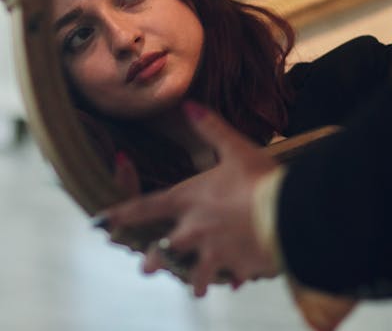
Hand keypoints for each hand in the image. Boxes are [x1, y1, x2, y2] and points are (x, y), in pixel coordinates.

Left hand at [101, 102, 279, 296]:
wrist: (287, 213)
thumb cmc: (259, 178)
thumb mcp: (235, 148)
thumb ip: (210, 128)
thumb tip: (188, 105)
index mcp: (189, 199)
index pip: (146, 206)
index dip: (122, 213)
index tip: (102, 222)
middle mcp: (194, 229)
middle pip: (161, 251)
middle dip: (152, 261)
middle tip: (146, 267)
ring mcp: (213, 252)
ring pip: (191, 276)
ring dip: (192, 280)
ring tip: (195, 287)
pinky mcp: (235, 268)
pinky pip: (228, 279)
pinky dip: (231, 280)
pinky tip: (235, 282)